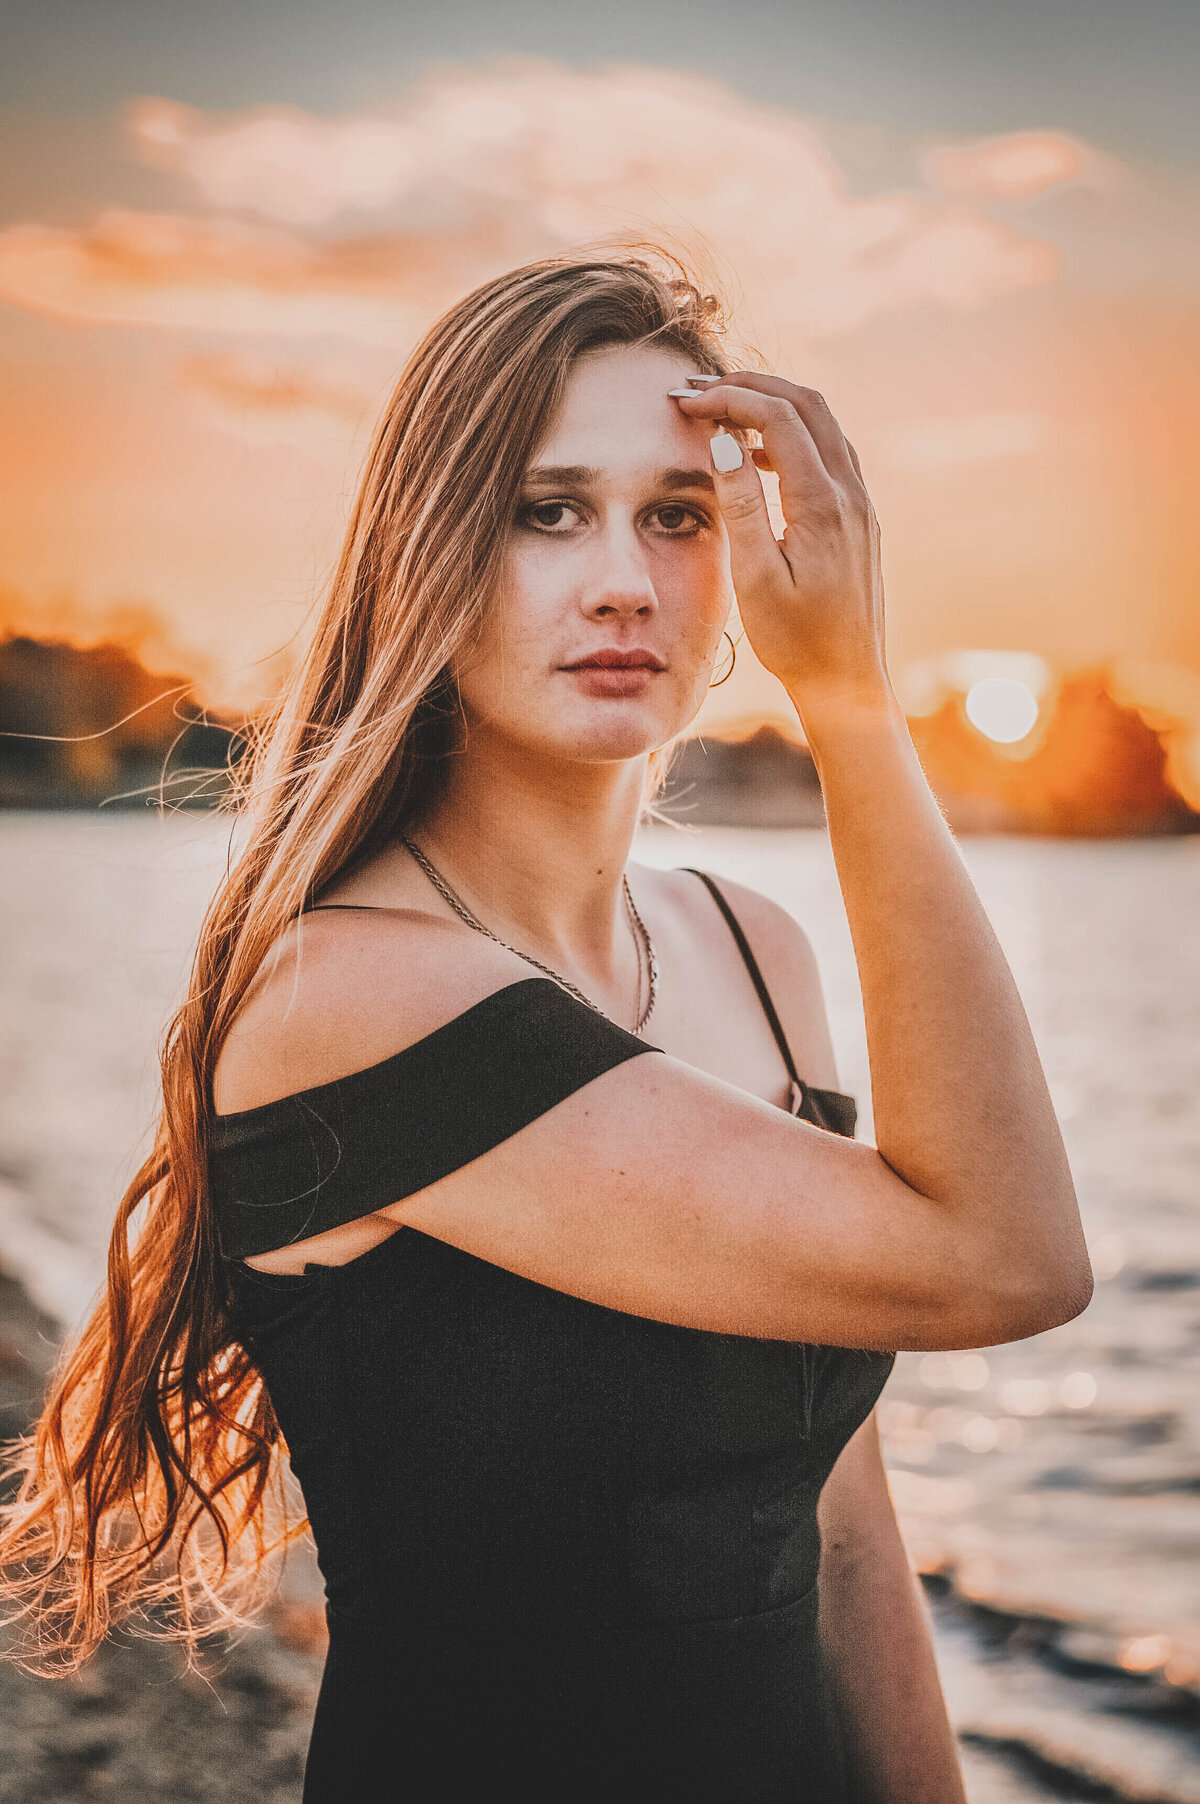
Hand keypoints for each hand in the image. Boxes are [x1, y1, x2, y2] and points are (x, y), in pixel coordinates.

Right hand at [672, 374, 891, 712]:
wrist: (846, 681)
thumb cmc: (795, 641)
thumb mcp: (755, 579)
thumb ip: (741, 507)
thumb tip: (725, 442)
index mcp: (823, 505)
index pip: (778, 418)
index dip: (729, 398)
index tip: (684, 401)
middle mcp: (850, 494)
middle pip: (806, 404)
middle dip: (751, 386)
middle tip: (698, 389)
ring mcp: (859, 504)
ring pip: (821, 422)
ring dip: (772, 404)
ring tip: (720, 409)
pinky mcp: (857, 518)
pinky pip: (827, 452)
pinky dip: (789, 434)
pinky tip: (753, 456)